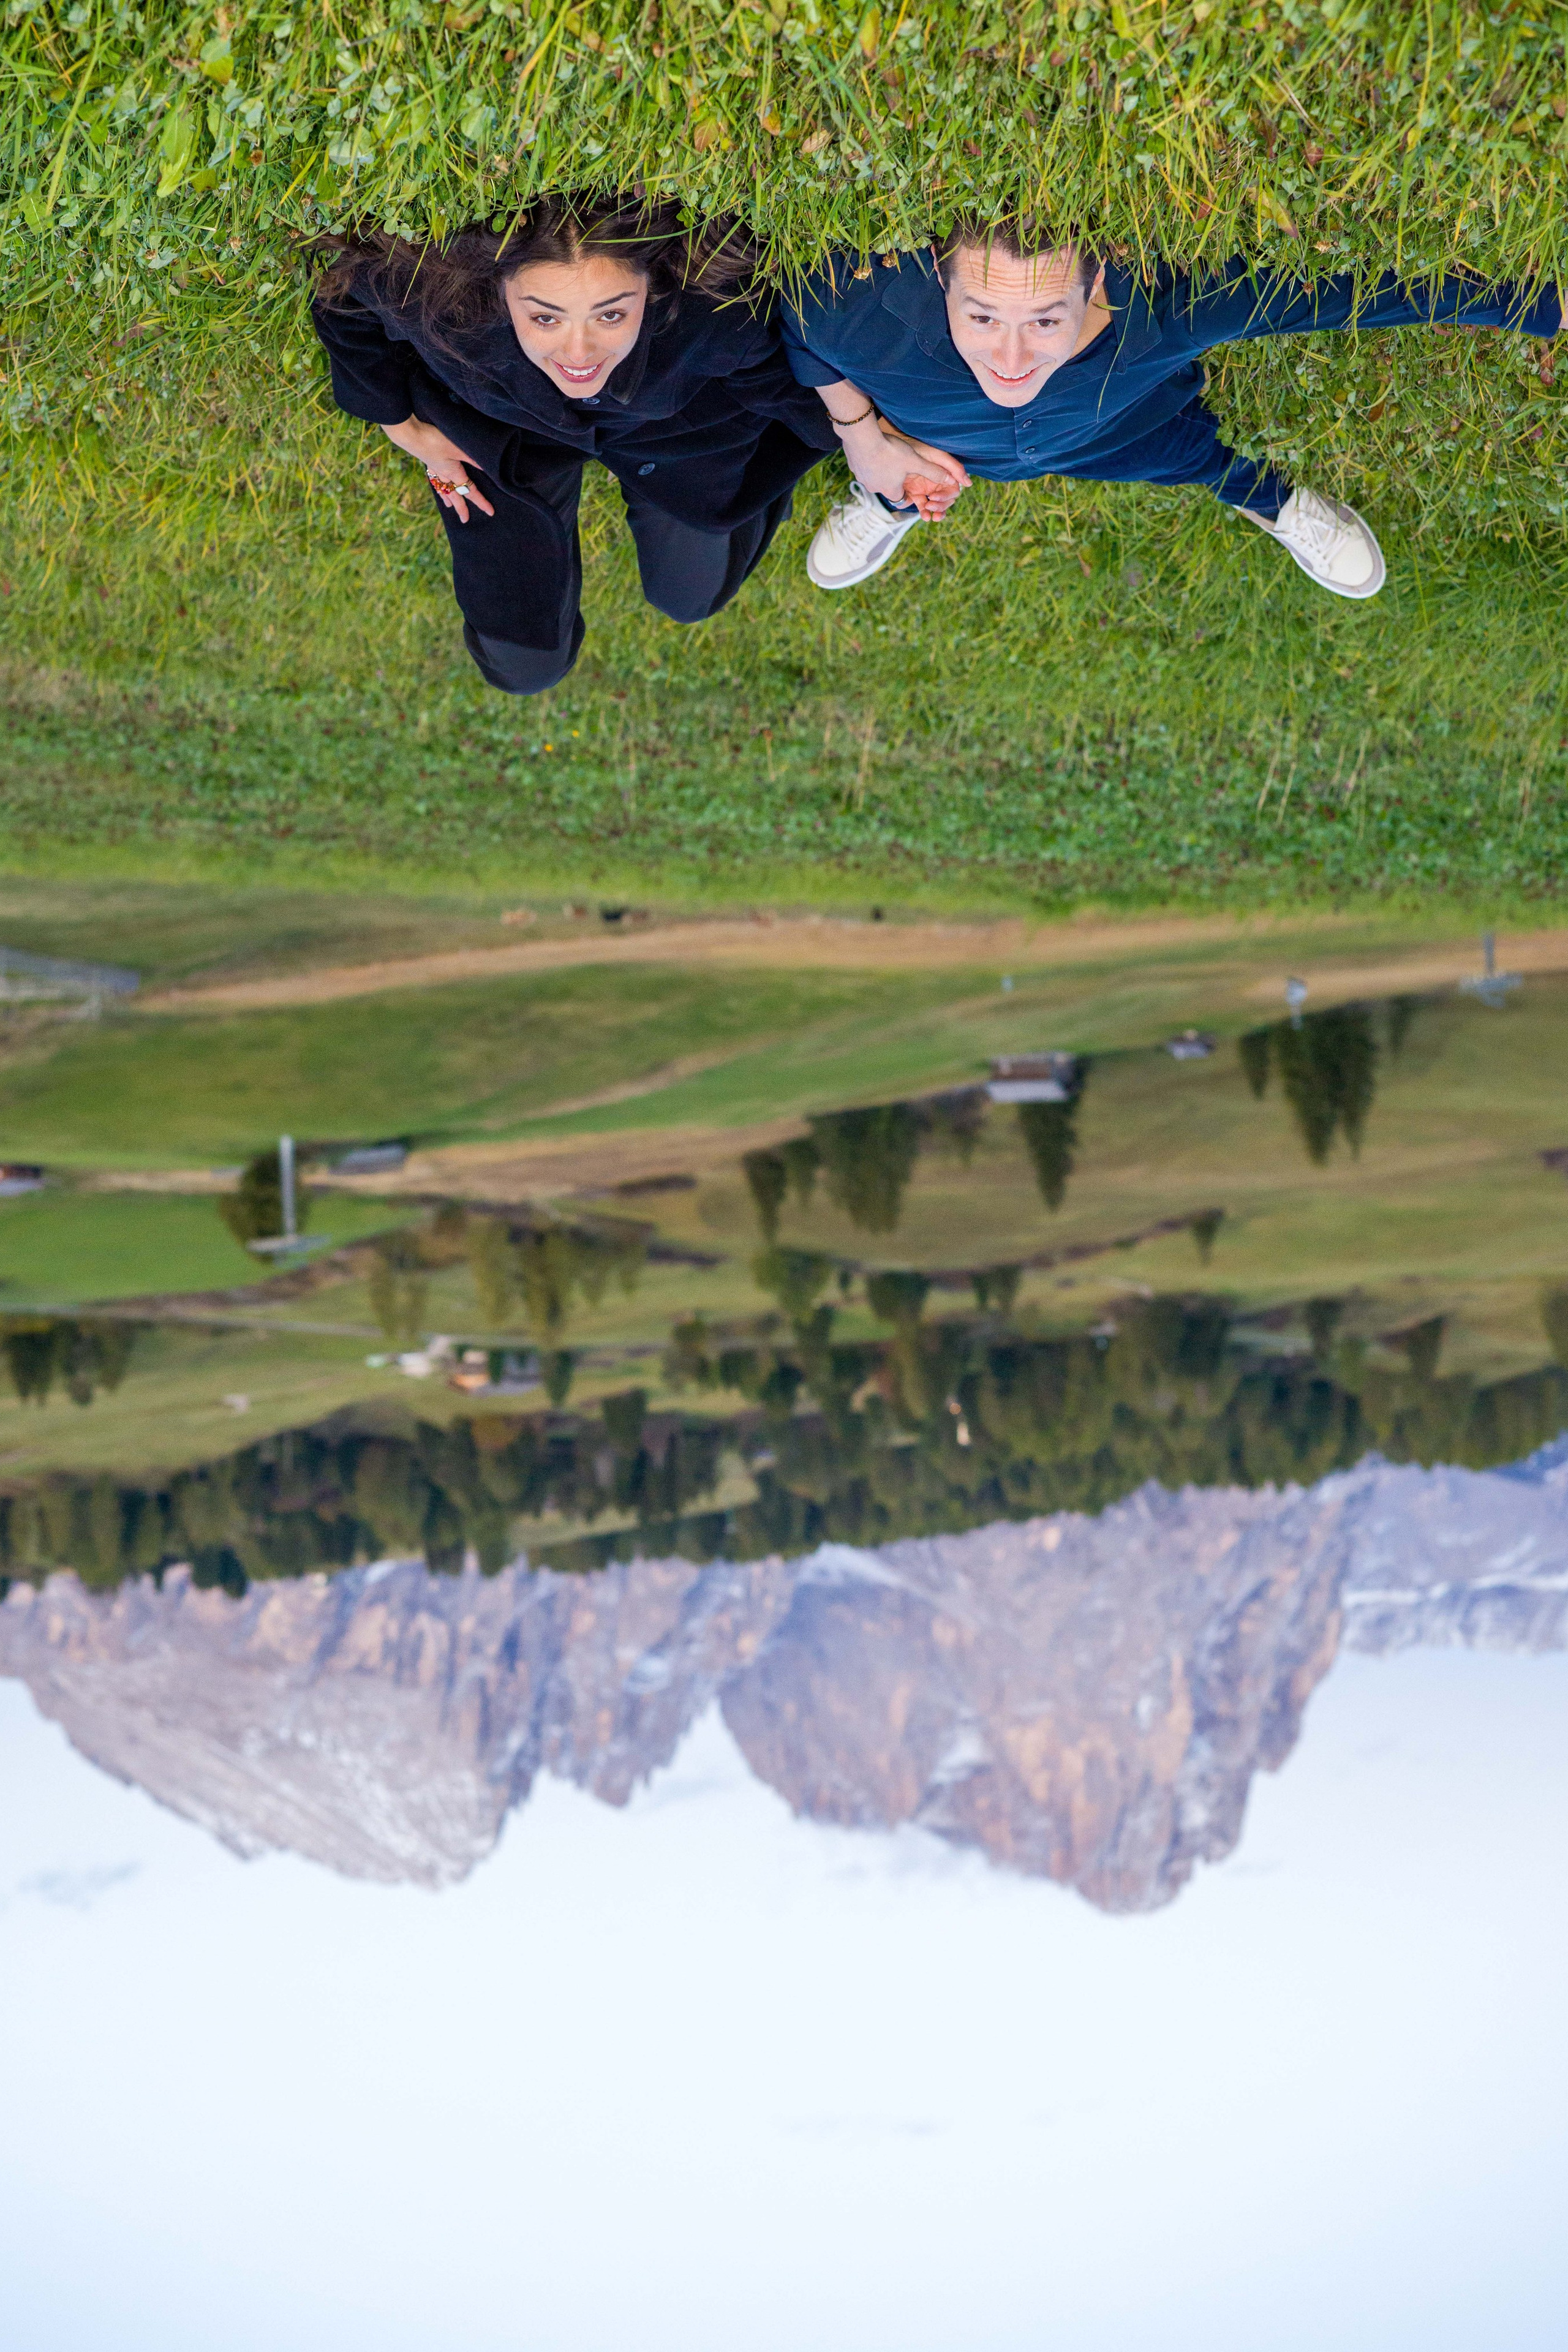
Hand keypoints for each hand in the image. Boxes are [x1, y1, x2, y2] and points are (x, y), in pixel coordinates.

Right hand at [379, 417, 494, 521]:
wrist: (409, 433)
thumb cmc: (434, 439)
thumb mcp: (458, 448)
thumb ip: (472, 458)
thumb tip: (487, 468)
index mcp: (453, 473)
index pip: (470, 491)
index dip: (481, 502)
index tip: (490, 512)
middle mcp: (443, 475)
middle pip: (455, 496)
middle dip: (461, 508)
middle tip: (465, 520)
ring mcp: (434, 469)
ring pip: (443, 489)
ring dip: (448, 499)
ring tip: (450, 507)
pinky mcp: (427, 462)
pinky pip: (435, 480)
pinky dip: (438, 487)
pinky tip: (437, 485)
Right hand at [847, 421, 969, 518]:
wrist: (862, 438)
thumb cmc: (891, 451)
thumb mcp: (916, 462)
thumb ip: (933, 472)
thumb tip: (951, 481)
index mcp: (891, 491)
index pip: (902, 499)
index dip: (907, 493)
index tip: (911, 485)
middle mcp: (875, 489)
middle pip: (887, 488)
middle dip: (894, 480)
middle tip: (899, 467)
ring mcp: (862, 478)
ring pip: (875, 477)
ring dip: (881, 470)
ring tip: (886, 457)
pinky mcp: (854, 467)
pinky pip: (864, 467)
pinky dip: (870, 461)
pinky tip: (874, 450)